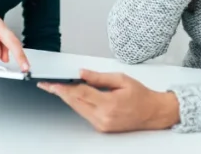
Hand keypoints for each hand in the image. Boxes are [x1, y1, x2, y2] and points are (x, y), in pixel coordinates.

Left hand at [38, 70, 179, 132]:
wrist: (153, 113)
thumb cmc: (140, 95)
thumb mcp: (121, 79)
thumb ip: (98, 77)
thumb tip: (81, 73)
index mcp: (109, 104)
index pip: (80, 94)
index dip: (63, 88)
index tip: (52, 84)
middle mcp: (103, 117)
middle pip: (75, 103)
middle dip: (61, 93)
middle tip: (48, 84)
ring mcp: (102, 125)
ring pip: (78, 109)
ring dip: (68, 98)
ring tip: (58, 86)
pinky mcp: (101, 128)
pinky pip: (84, 113)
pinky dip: (78, 103)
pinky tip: (73, 95)